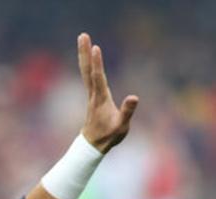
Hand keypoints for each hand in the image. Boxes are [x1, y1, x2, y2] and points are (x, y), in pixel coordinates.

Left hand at [78, 33, 138, 153]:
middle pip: (87, 70)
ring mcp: (92, 94)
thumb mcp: (121, 126)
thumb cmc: (109, 136)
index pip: (98, 78)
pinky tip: (86, 57)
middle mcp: (94, 94)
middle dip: (85, 52)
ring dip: (84, 54)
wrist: (93, 145)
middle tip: (82, 35)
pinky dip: (87, 64)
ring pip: (86, 71)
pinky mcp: (93, 96)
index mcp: (101, 99)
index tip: (95, 48)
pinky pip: (88, 76)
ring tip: (83, 38)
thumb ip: (127, 111)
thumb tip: (134, 97)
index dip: (97, 63)